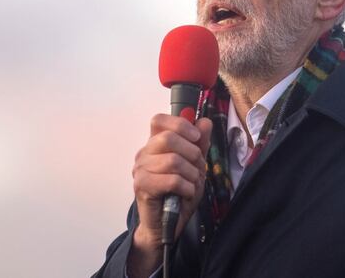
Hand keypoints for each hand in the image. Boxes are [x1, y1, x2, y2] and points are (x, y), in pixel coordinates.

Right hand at [127, 114, 211, 277]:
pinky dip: (186, 187)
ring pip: (173, 160)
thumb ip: (200, 144)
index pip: (159, 120)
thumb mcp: (195, 166)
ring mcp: (140, 169)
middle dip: (192, 153)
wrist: (166, 225)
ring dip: (191, 174)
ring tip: (192, 184)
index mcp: (155, 144)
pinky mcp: (142, 186)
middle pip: (168, 137)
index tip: (196, 137)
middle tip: (198, 168)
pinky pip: (171, 180)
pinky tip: (186, 193)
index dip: (180, 124)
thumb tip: (204, 121)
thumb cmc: (178, 194)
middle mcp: (144, 153)